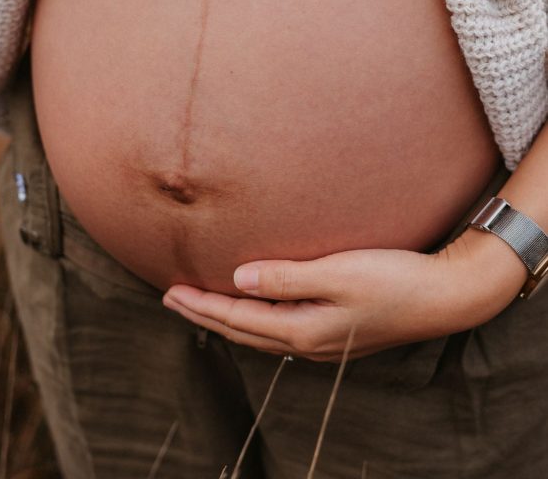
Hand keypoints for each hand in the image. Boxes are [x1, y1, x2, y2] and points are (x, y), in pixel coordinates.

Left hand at [163, 228, 527, 360]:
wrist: (444, 295)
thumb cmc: (393, 279)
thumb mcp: (337, 273)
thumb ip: (285, 277)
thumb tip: (238, 278)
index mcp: (302, 330)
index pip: (237, 319)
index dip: (201, 305)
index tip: (171, 291)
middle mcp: (308, 341)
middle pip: (242, 330)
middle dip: (205, 314)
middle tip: (173, 299)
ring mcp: (323, 340)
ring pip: (260, 332)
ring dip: (228, 318)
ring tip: (204, 305)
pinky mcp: (336, 330)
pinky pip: (279, 328)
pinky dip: (255, 318)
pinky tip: (255, 308)